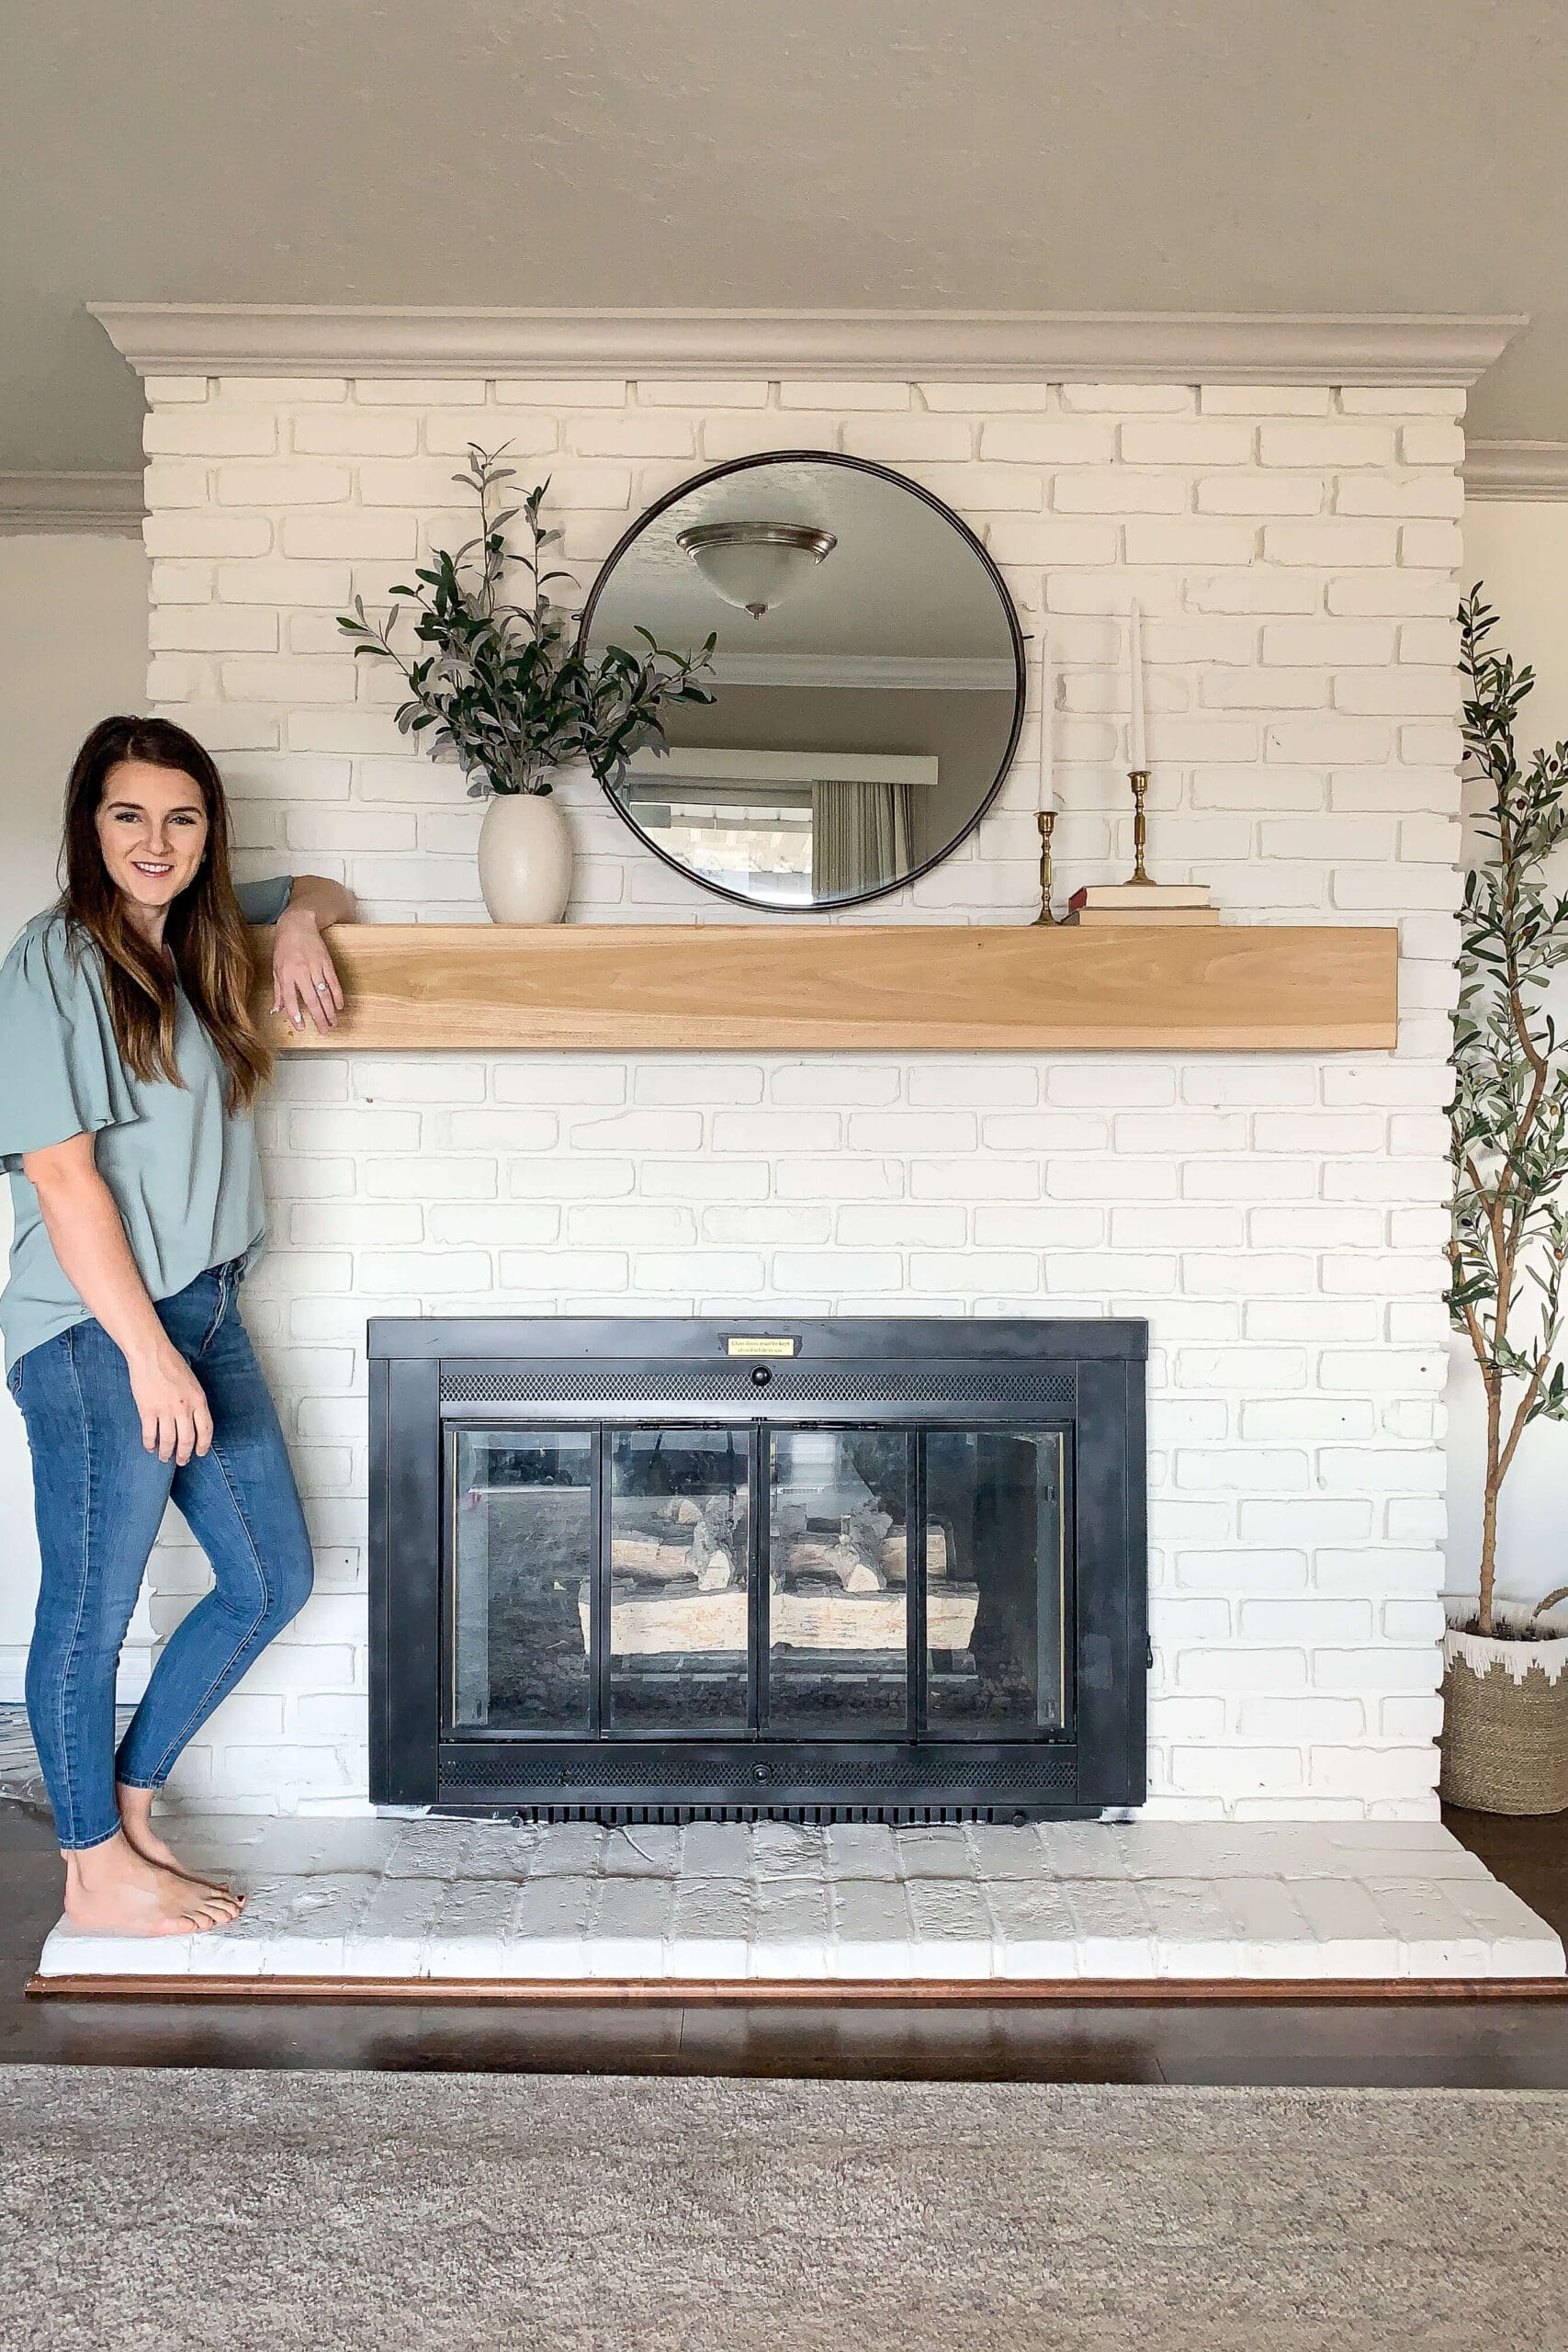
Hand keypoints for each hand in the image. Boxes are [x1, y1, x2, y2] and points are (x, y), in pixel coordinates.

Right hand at [128, 1344, 212, 1465]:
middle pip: (187, 1440)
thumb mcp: (193, 1383)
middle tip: (182, 1461)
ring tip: (164, 1457)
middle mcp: (184, 1408)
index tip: (200, 1453)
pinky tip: (150, 1448)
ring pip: (168, 1441)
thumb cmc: (172, 1364)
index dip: (203, 1445)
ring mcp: (166, 1410)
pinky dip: (150, 1444)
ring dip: (166, 1453)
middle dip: (184, 1454)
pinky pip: (150, 1435)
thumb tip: (193, 1420)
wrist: (151, 1354)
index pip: (205, 1430)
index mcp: (199, 1400)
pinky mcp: (148, 1411)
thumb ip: (195, 1401)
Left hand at [271, 906, 344, 1033]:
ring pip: (324, 993)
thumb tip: (277, 1010)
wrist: (297, 925)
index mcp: (286, 974)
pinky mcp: (326, 962)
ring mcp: (315, 967)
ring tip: (333, 1022)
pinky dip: (337, 995)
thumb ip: (278, 991)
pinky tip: (339, 1006)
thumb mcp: (276, 968)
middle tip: (324, 1030)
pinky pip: (333, 982)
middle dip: (319, 1017)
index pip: (291, 999)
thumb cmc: (284, 946)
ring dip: (330, 1010)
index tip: (302, 1027)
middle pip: (312, 999)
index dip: (296, 1015)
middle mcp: (301, 972)